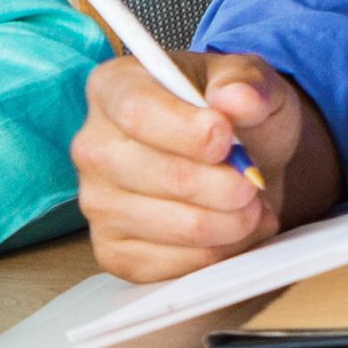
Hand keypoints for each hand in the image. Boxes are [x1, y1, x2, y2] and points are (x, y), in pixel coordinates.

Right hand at [72, 49, 338, 280]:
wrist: (237, 166)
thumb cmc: (233, 119)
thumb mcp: (250, 83)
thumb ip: (247, 82)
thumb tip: (238, 98)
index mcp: (113, 88)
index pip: (137, 111)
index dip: (188, 131)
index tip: (227, 139)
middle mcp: (93, 146)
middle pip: (159, 174)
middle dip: (223, 185)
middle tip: (253, 182)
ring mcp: (97, 203)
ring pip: (175, 225)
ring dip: (230, 222)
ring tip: (252, 207)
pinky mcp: (113, 251)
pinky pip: (172, 265)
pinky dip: (216, 253)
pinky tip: (230, 231)